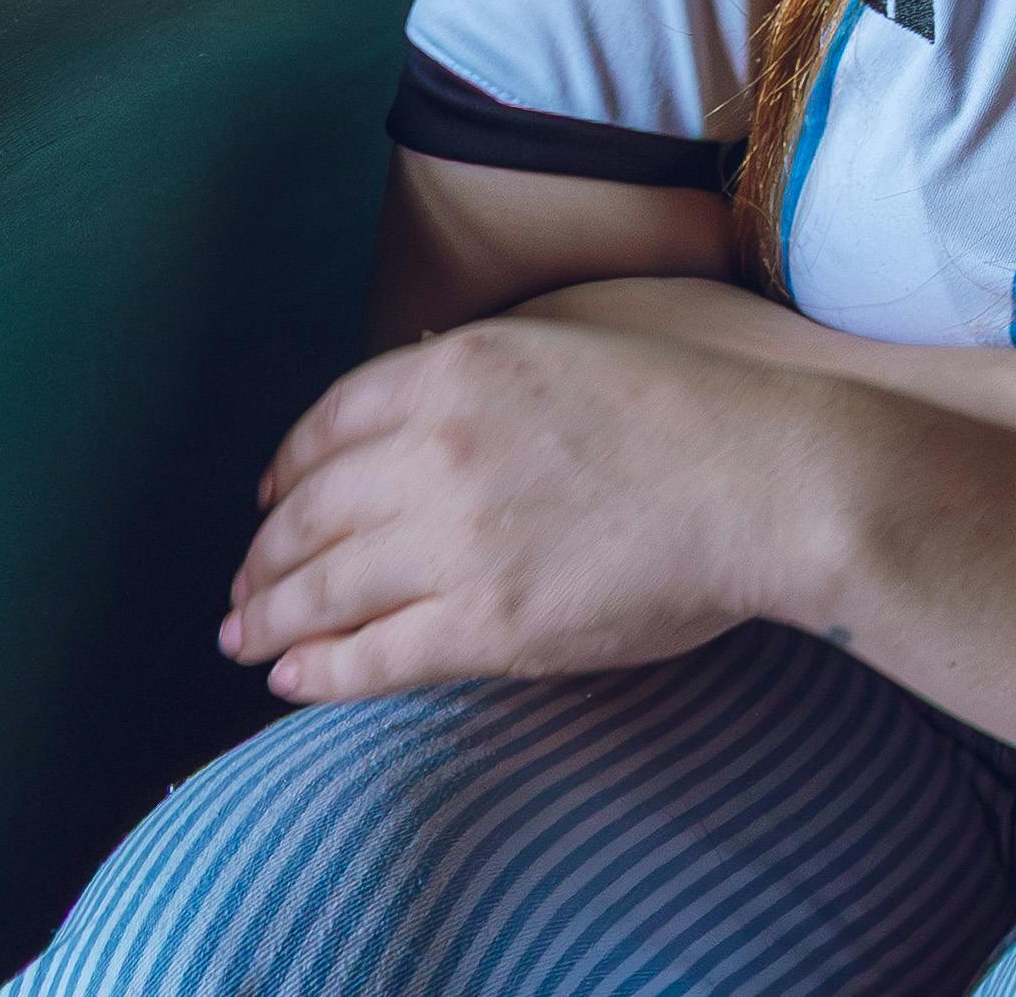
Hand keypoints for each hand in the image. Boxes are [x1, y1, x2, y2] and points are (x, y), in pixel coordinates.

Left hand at [226, 305, 852, 699]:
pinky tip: (292, 682)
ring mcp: (458, 539)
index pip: (331, 421)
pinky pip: (373, 654)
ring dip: (271, 617)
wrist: (774, 477)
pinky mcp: (488, 623)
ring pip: (325, 587)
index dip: (290, 466)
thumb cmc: (703, 401)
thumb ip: (499, 359)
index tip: (272, 495)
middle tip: (241, 586)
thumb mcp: (587, 333)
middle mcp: (439, 447)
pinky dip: (320, 671)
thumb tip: (433, 373)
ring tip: (246, 639)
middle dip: (265, 555)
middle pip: (313, 510)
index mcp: (461, 367)